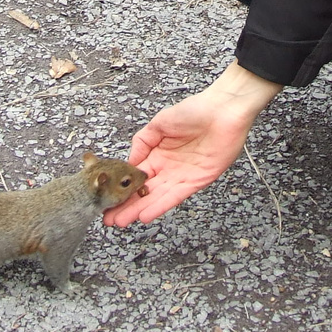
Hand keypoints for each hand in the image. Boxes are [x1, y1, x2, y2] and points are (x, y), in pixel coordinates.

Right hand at [104, 62, 281, 226]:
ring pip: (157, 197)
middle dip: (126, 205)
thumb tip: (129, 162)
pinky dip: (160, 205)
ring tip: (121, 221)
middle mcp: (168, 168)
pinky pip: (176, 196)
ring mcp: (182, 176)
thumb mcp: (159, 123)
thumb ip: (142, 142)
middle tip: (109, 218)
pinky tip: (145, 214)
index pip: (136, 176)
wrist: (223, 110)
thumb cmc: (194, 110)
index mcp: (158, 154)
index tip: (108, 199)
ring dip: (139, 209)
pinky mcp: (197, 181)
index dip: (123, 188)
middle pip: (144, 191)